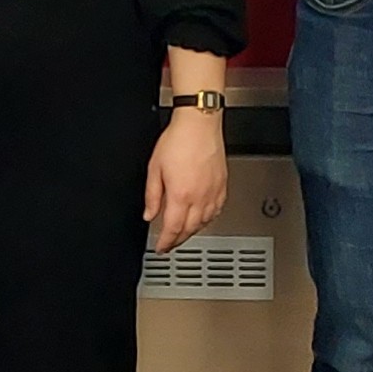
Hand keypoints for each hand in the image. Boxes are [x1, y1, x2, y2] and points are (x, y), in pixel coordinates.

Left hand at [143, 107, 227, 251]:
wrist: (199, 124)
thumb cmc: (178, 140)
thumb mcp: (155, 168)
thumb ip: (152, 195)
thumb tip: (149, 214)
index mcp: (181, 195)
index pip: (173, 228)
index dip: (165, 242)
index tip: (160, 247)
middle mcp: (200, 196)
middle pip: (190, 229)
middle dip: (178, 240)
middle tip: (170, 244)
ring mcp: (213, 191)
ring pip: (205, 222)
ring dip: (193, 231)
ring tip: (183, 233)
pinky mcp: (222, 185)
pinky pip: (217, 210)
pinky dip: (208, 219)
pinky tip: (203, 218)